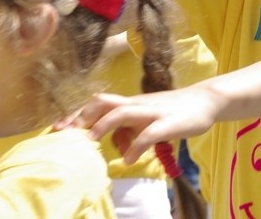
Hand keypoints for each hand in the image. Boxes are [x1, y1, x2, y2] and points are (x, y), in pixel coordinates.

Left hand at [59, 86, 219, 164]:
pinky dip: (136, 146)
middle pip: (103, 102)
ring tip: (90, 144)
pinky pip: (149, 133)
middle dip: (83, 117)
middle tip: (66, 136)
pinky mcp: (168, 122)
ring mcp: (151, 112)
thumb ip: (130, 132)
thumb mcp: (147, 121)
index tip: (55, 129)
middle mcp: (136, 104)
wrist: (205, 100)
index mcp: (129, 103)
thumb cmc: (173, 111)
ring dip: (103, 126)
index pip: (97, 105)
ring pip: (122, 112)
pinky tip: (128, 159)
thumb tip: (118, 149)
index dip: (76, 115)